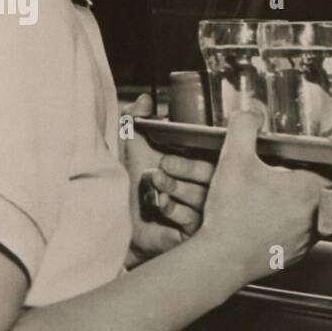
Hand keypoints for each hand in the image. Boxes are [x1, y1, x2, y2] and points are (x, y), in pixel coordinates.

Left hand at [120, 93, 214, 265]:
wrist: (121, 224)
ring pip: (202, 196)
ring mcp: (202, 210)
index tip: (174, 148)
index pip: (208, 152)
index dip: (195, 149)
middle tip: (162, 165)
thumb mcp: (132, 150)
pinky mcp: (194, 231)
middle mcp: (203, 187)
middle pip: (210, 174)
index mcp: (196, 164)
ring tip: (155, 182)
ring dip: (176, 187)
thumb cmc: (132, 188)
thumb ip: (135, 121)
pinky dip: (173, 209)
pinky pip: (193, 218)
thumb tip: (143, 99)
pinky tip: (159, 203)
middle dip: (185, 168)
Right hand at [196, 110, 329, 282]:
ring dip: (325, 211)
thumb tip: (249, 114)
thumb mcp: (233, 161)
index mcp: (309, 191)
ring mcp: (306, 240)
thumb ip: (243, 129)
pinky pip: (310, 241)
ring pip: (331, 224)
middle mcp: (315, 218)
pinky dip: (304, 230)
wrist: (220, 258)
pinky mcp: (294, 256)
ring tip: (308, 201)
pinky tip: (284, 222)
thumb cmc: (231, 216)